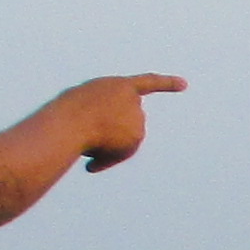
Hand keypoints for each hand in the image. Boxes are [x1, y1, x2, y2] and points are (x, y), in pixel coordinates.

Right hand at [68, 74, 187, 171]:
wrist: (70, 123)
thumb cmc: (65, 114)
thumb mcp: (79, 108)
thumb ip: (97, 119)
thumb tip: (102, 149)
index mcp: (118, 86)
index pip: (147, 83)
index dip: (166, 84)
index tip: (184, 84)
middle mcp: (134, 100)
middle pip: (128, 121)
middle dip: (113, 130)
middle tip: (87, 135)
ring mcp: (137, 118)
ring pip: (125, 138)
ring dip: (108, 145)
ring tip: (86, 142)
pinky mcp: (137, 136)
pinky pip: (124, 152)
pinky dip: (108, 160)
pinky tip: (90, 166)